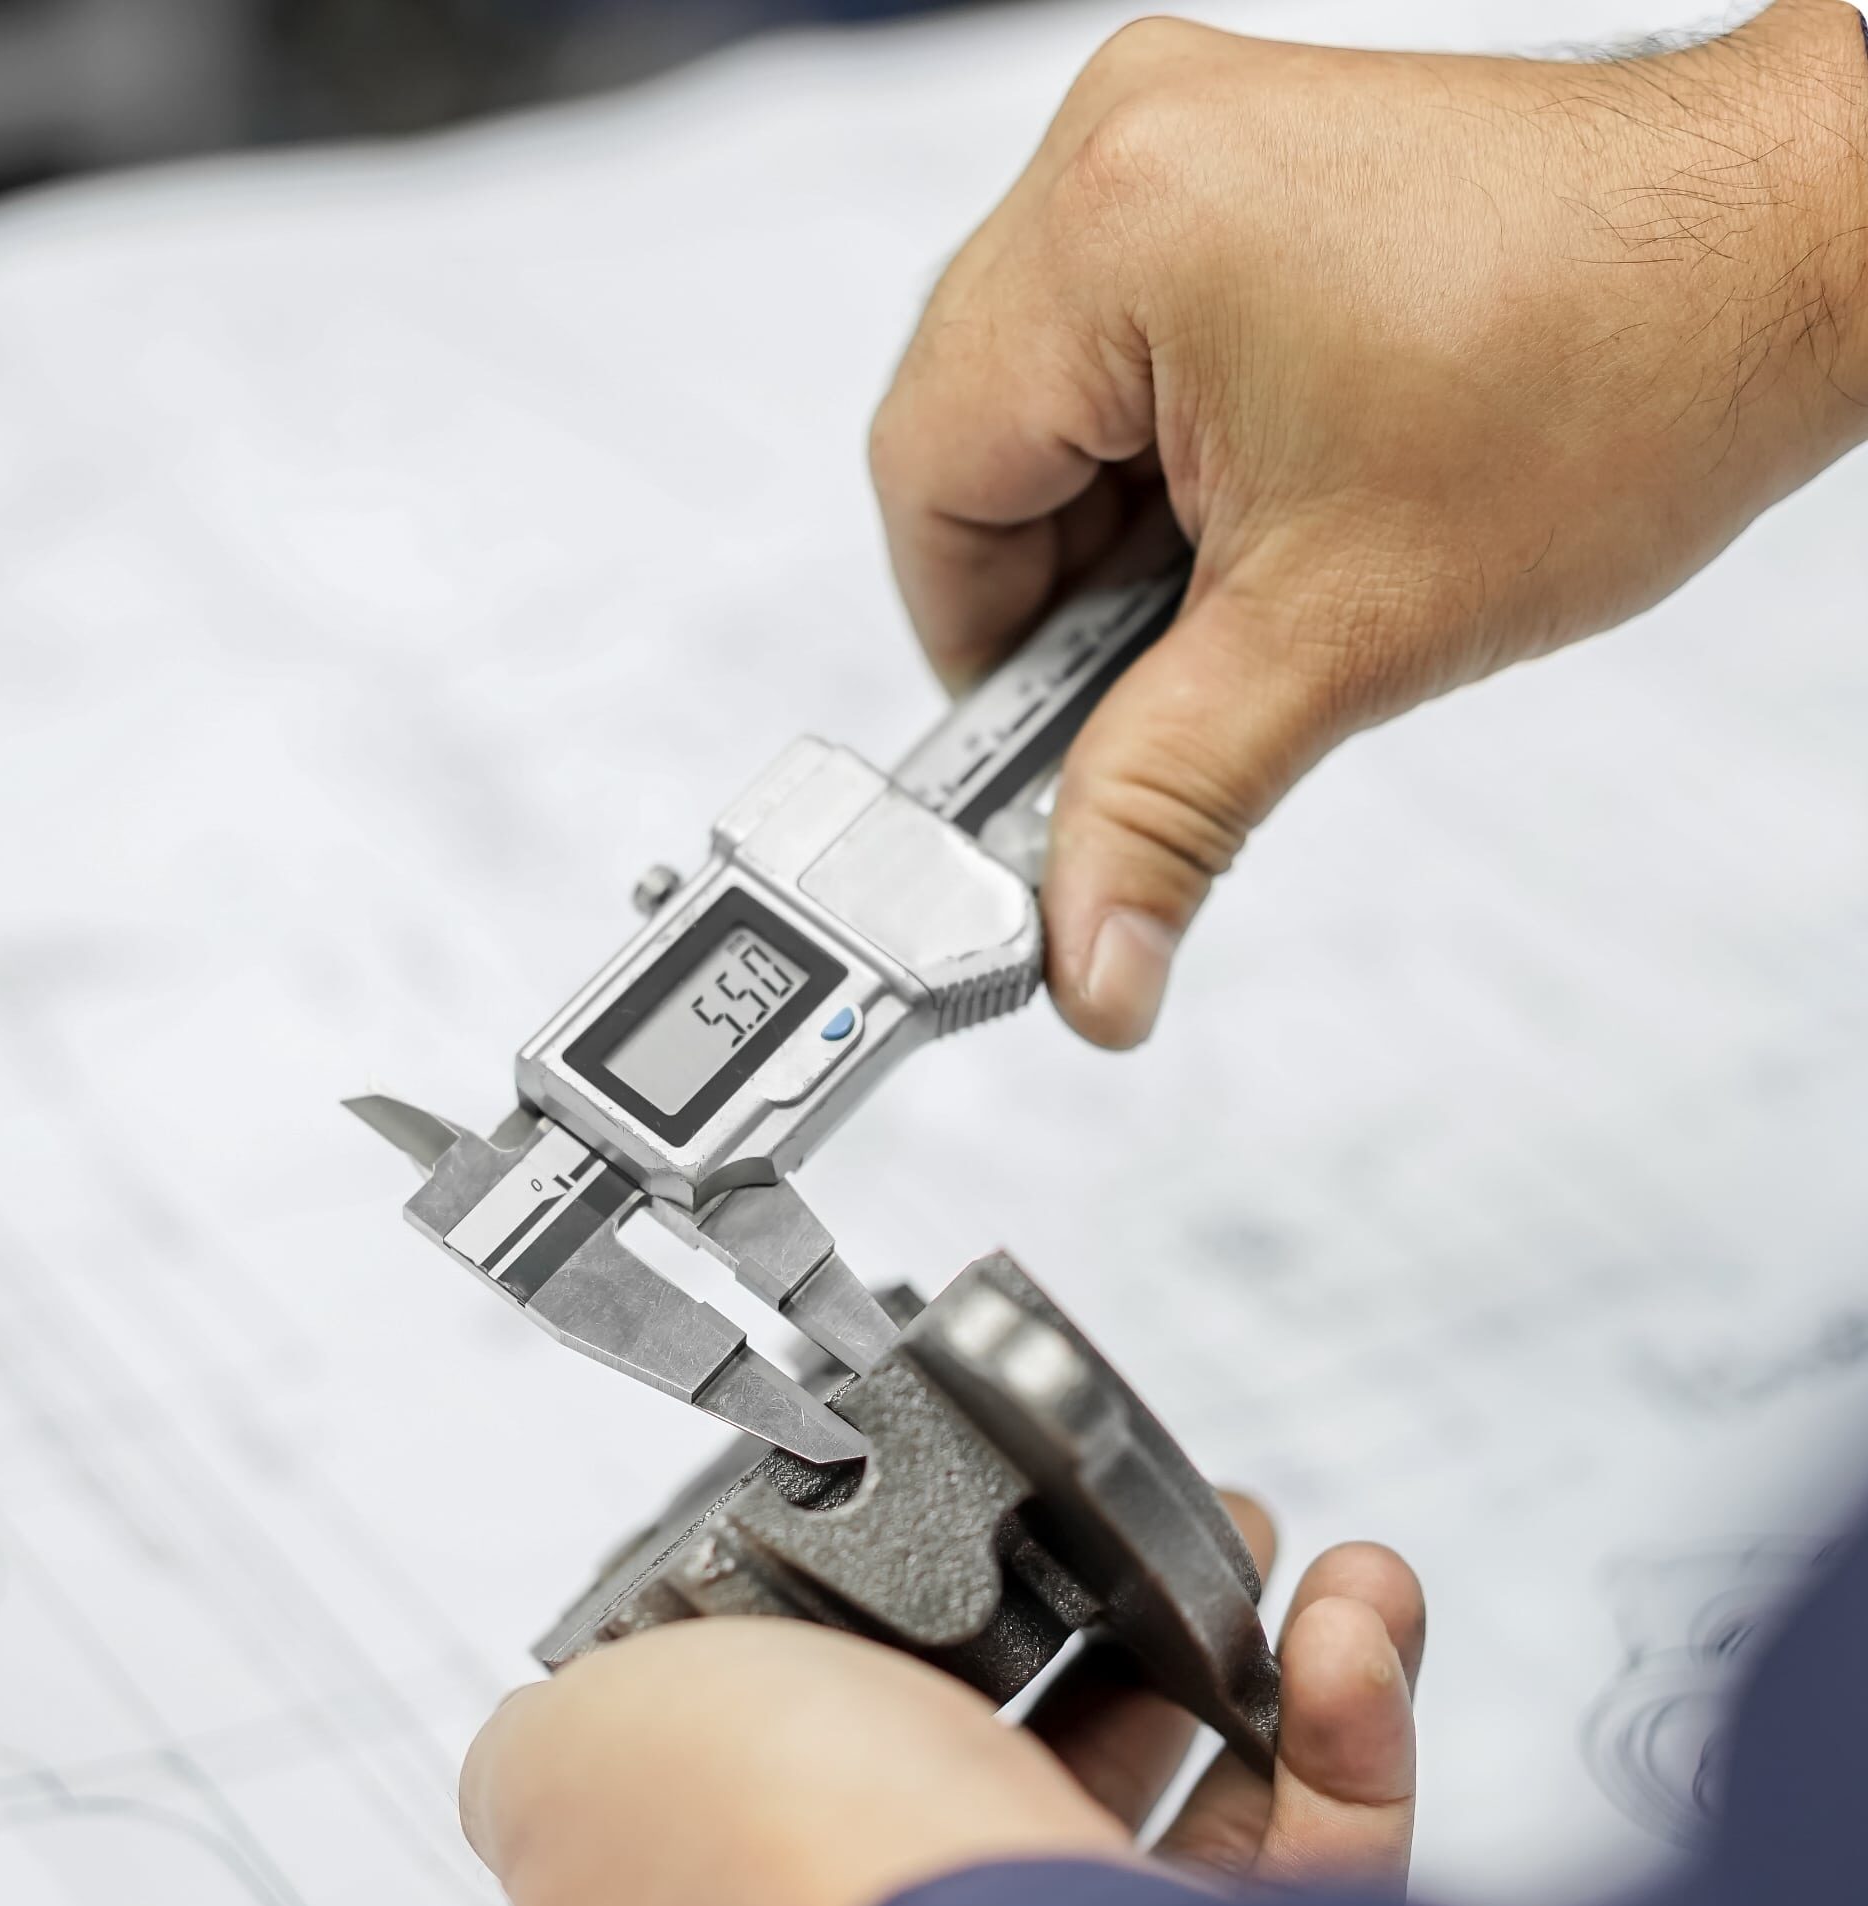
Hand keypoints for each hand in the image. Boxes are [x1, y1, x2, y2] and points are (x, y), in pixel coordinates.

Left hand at [460, 1499, 1423, 1905]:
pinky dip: (1343, 1717)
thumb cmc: (772, 1855)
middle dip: (1089, 1603)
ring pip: (1174, 1785)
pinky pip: (1310, 1842)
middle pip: (1010, 1741)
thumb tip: (547, 1737)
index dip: (880, 1626)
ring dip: (1230, 1636)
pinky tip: (1347, 1620)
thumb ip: (548, 1743)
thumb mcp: (570, 1759)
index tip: (949, 1519)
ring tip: (1255, 1542)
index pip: (818, 1752)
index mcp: (762, 1894)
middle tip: (1140, 1521)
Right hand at [871, 1, 1867, 1046]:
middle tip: (1172, 670)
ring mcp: (1177, 140)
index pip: (924, 482)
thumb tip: (1080, 965)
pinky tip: (1265, 509)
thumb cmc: (1623, 378)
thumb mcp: (1340, 639)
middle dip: (1058, 589)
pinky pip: (1118, 343)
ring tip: (1255, 577)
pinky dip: (1165, 459)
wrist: (1799, 252)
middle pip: (972, 437)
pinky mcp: (1232, 161)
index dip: (974, 645)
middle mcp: (1123, 149)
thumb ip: (1166, 812)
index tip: (1041, 744)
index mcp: (1114, 230)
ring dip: (1119, 528)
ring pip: (1044, 399)